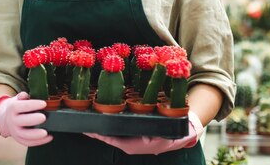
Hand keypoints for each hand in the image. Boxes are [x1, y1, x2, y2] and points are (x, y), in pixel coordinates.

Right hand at [0, 92, 52, 146]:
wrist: (5, 118)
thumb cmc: (16, 107)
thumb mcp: (17, 99)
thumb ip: (22, 96)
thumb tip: (25, 95)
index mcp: (12, 108)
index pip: (22, 107)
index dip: (33, 105)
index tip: (44, 103)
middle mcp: (12, 121)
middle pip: (21, 121)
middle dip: (33, 120)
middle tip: (44, 117)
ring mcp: (15, 131)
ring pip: (24, 135)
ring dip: (35, 135)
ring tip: (46, 132)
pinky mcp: (19, 139)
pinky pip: (28, 142)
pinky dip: (39, 142)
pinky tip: (49, 137)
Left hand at [84, 111, 203, 154]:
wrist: (184, 133)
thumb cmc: (179, 132)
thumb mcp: (173, 132)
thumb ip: (167, 131)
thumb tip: (161, 130)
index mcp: (144, 145)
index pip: (120, 141)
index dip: (106, 137)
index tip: (94, 131)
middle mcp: (136, 145)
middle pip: (113, 139)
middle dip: (98, 134)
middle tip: (84, 128)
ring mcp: (134, 142)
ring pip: (114, 137)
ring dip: (101, 132)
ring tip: (88, 125)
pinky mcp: (134, 137)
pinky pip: (119, 134)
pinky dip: (108, 130)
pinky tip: (101, 123)